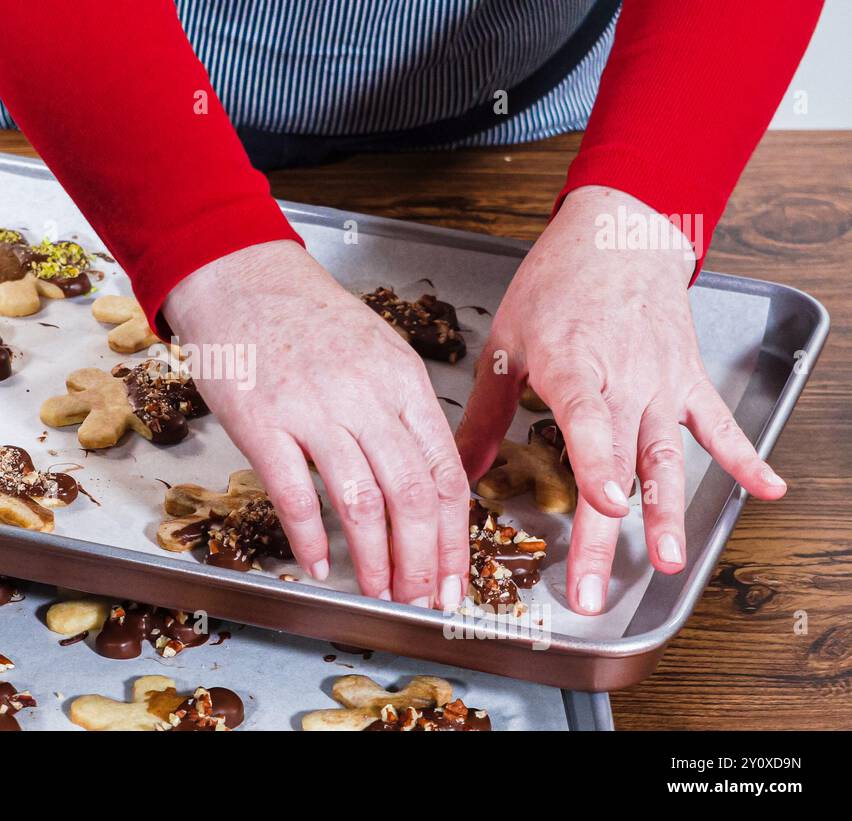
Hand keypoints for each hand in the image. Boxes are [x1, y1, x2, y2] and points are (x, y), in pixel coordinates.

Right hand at [163, 241, 469, 607]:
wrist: (239, 275)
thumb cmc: (306, 318)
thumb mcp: (377, 351)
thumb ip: (405, 411)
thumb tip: (432, 480)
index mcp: (402, 380)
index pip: (446, 473)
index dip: (456, 537)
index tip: (456, 577)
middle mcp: (365, 395)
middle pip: (412, 496)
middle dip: (423, 562)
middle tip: (422, 600)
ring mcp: (312, 408)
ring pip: (362, 503)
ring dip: (375, 561)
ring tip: (378, 593)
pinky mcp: (261, 420)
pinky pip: (294, 494)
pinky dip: (310, 539)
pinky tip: (318, 565)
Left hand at [456, 186, 786, 614]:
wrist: (617, 234)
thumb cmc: (556, 285)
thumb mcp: (506, 342)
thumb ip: (485, 414)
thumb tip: (459, 471)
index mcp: (571, 363)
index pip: (586, 419)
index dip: (595, 463)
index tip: (604, 503)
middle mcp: (621, 379)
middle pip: (617, 462)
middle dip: (604, 532)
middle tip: (591, 587)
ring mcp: (660, 384)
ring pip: (665, 458)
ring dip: (667, 513)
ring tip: (666, 561)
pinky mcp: (687, 382)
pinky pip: (719, 426)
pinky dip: (745, 458)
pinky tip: (767, 492)